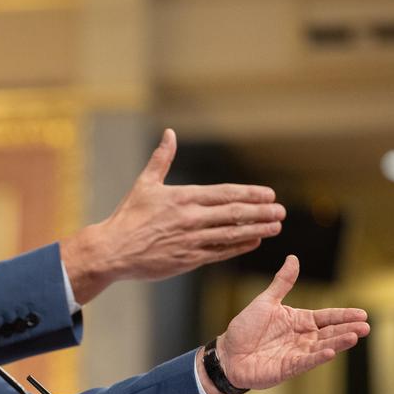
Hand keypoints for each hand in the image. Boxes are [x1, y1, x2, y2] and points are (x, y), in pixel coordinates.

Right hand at [61, 128, 285, 303]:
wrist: (112, 250)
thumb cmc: (127, 217)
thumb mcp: (144, 184)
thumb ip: (161, 159)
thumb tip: (169, 133)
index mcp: (182, 197)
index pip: (225, 194)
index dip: (250, 194)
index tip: (269, 194)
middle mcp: (190, 218)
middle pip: (234, 213)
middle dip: (261, 212)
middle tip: (282, 211)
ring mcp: (191, 240)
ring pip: (232, 234)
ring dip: (257, 229)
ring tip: (276, 226)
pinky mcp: (188, 259)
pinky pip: (220, 252)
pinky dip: (239, 246)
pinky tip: (254, 242)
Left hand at [216, 255, 369, 389]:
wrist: (227, 352)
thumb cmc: (245, 327)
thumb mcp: (266, 301)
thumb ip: (282, 282)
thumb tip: (293, 258)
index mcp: (298, 320)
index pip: (326, 317)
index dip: (343, 315)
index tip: (362, 313)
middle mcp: (301, 337)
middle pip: (329, 332)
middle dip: (347, 329)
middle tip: (366, 326)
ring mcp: (296, 353)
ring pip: (322, 347)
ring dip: (338, 342)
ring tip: (354, 336)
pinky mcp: (287, 368)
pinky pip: (305, 361)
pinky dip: (318, 357)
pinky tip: (331, 352)